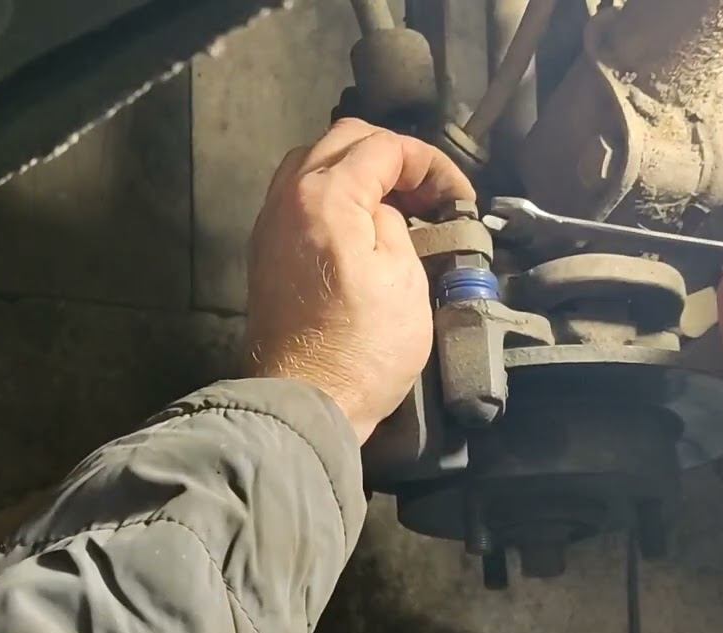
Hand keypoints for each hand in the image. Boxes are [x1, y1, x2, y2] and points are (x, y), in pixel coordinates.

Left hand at [245, 119, 474, 442]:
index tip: (457, 197)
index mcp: (326, 196)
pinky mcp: (265, 252)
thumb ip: (395, 224)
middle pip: (342, 141)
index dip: (429, 163)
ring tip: (396, 207)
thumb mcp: (405, 278)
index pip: (382, 147)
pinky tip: (361, 228)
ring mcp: (270, 224)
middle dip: (392, 156)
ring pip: (314, 164)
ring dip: (358, 171)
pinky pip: (298, 197)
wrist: (304, 402)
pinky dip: (332, 195)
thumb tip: (383, 211)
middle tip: (428, 193)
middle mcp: (288, 197)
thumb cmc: (363, 348)